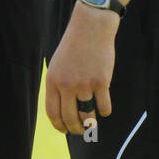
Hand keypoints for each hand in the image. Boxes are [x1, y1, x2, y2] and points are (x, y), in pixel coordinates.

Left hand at [45, 2, 117, 133]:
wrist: (91, 27)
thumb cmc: (74, 45)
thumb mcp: (57, 65)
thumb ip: (57, 85)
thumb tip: (62, 108)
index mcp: (53, 81)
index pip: (53, 112)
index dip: (59, 125)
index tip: (64, 130)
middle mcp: (67, 85)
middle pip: (70, 118)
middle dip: (75, 129)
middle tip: (80, 131)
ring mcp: (85, 84)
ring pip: (88, 115)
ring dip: (90, 123)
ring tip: (92, 124)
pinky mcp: (102, 82)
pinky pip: (104, 105)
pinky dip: (105, 111)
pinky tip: (105, 110)